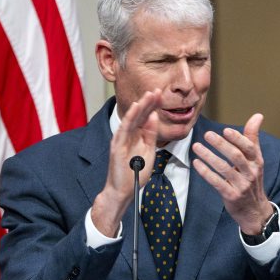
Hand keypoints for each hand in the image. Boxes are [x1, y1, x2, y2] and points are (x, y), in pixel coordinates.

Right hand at [91, 89, 160, 236]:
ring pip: (131, 119)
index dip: (153, 105)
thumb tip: (155, 116)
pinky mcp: (117, 147)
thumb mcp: (149, 149)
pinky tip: (136, 109)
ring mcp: (121, 140)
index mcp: (137, 135)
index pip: (146, 117)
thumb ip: (151, 134)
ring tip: (148, 95)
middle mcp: (128, 135)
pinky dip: (130, 119)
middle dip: (148, 102)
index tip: (162, 94)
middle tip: (157, 89)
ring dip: (140, 107)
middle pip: (139, 115)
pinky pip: (124, 130)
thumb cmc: (135, 172)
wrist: (123, 190)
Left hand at [192, 113, 272, 234]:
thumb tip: (258, 116)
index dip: (238, 139)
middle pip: (236, 156)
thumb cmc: (252, 180)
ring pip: (224, 169)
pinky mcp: (231, 196)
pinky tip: (196, 163)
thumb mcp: (255, 160)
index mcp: (257, 162)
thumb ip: (252, 138)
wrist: (255, 210)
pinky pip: (217, 182)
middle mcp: (251, 173)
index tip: (225, 130)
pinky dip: (206, 172)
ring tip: (196, 146)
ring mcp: (241, 185)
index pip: (249, 148)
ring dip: (209, 156)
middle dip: (221, 145)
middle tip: (207, 135)